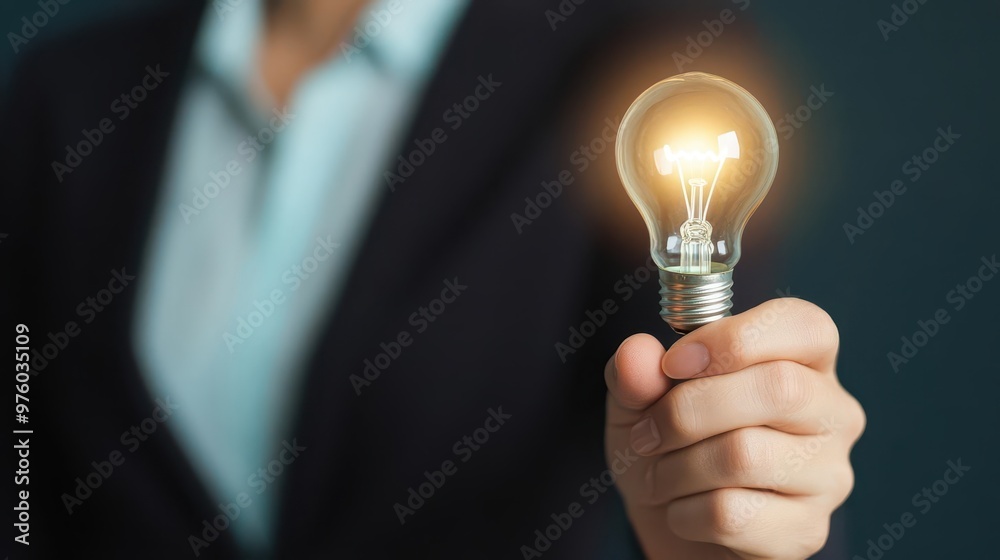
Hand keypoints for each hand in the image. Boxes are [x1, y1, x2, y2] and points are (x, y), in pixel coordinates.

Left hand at [604, 298, 864, 558]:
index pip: (804, 325)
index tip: (673, 363)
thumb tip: (637, 354)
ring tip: (657, 476)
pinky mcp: (807, 530)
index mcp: (803, 359)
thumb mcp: (639, 398)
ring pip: (747, 455)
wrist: (671, 520)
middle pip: (779, 388)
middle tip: (647, 434)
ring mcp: (828, 474)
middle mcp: (832, 412)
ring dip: (676, 468)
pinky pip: (734, 514)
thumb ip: (636, 369)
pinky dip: (685, 513)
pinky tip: (682, 510)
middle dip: (688, 410)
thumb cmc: (670, 442)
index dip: (734, 338)